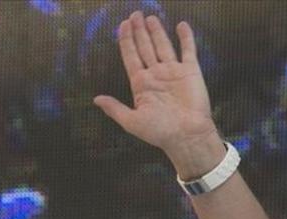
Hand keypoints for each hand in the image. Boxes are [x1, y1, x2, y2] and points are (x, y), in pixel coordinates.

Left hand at [93, 12, 222, 175]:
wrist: (186, 135)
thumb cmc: (158, 131)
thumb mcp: (131, 121)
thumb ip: (115, 108)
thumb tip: (96, 99)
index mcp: (140, 83)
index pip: (131, 56)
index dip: (126, 40)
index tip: (122, 25)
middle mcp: (155, 74)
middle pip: (145, 47)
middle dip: (139, 31)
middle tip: (134, 14)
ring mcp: (173, 71)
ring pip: (163, 45)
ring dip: (156, 31)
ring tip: (150, 17)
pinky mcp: (190, 71)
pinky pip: (187, 50)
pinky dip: (185, 38)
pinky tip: (180, 25)